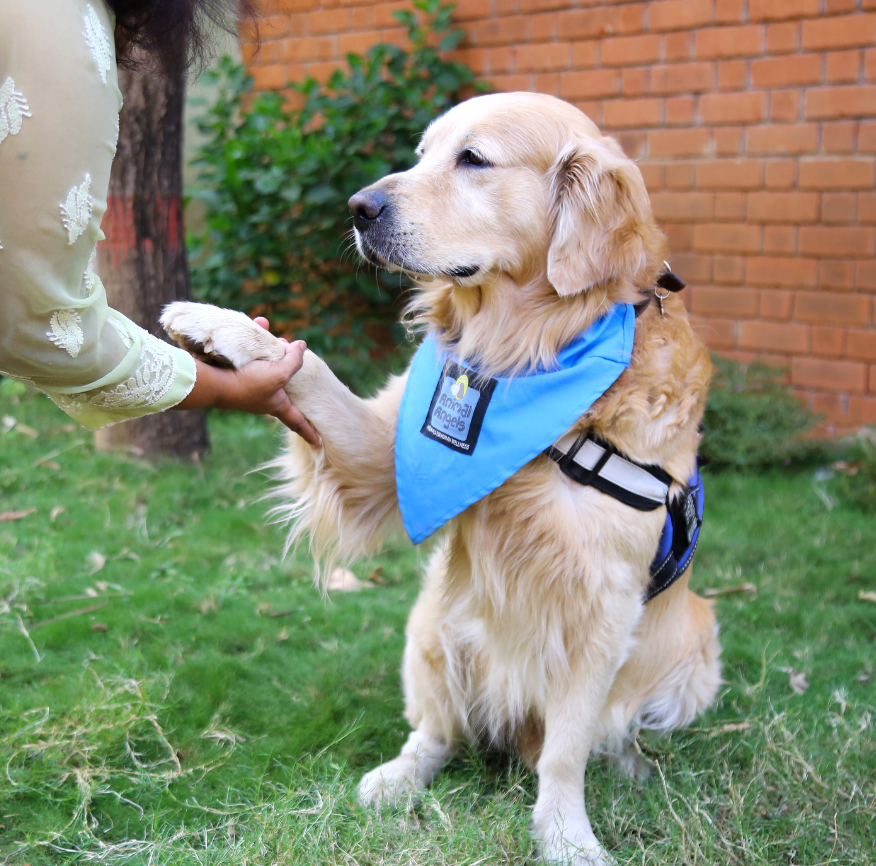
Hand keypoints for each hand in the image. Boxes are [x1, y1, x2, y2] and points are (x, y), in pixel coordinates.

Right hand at [175, 319, 319, 446]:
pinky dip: (254, 339)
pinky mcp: (235, 372)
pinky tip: (259, 322)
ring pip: (266, 364)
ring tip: (275, 335)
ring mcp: (248, 385)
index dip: (309, 431)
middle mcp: (264, 397)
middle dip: (289, 368)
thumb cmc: (248, 383)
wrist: (211, 380)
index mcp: (277, 405)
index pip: (297, 421)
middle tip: (291, 351)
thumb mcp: (280, 373)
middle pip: (283, 385)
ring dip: (272, 347)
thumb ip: (295, 360)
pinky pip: (249, 353)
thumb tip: (301, 346)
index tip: (319, 443)